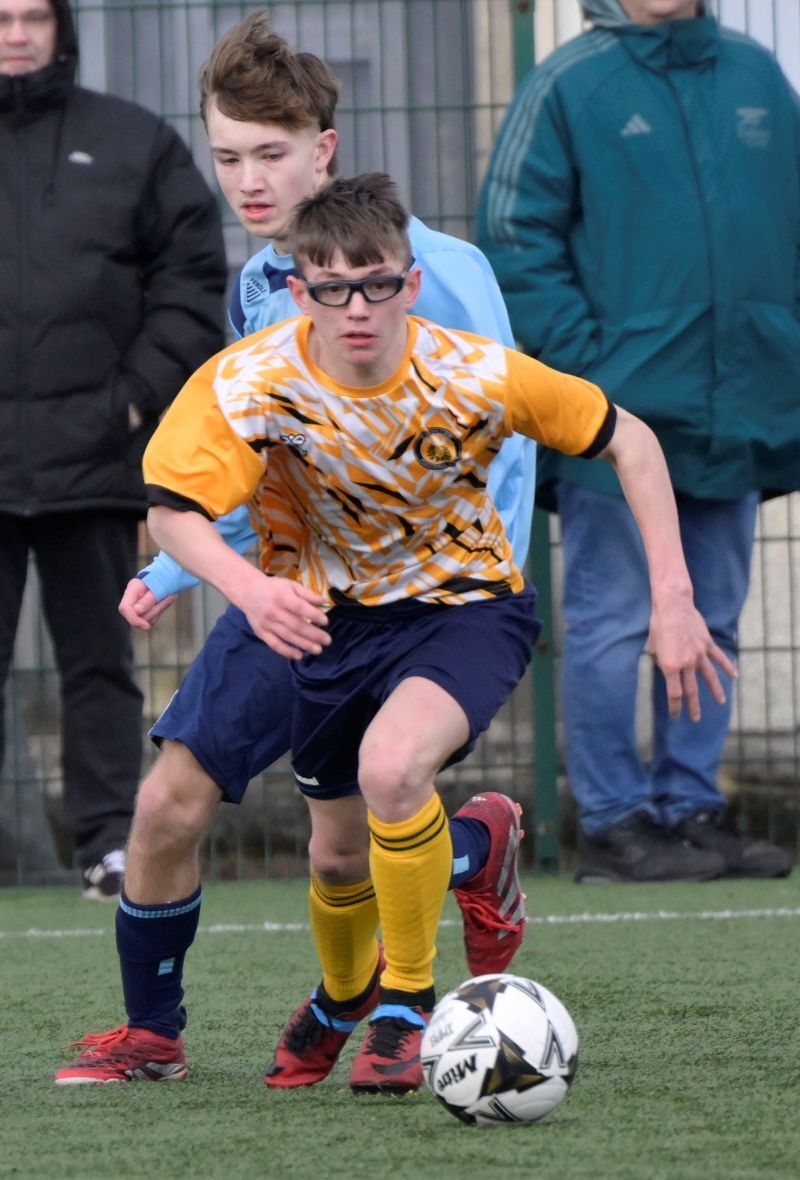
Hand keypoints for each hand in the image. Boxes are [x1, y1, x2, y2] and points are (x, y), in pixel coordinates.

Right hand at [118, 577, 176, 629]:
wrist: (164, 575)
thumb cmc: (160, 577)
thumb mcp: (157, 585)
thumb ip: (148, 598)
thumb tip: (138, 611)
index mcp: (131, 590)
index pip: (125, 608)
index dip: (134, 619)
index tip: (146, 626)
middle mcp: (132, 600)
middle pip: (136, 616)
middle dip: (154, 611)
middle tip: (171, 596)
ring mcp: (137, 608)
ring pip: (146, 619)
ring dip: (159, 610)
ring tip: (170, 596)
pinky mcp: (145, 612)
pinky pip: (152, 619)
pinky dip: (161, 611)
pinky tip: (168, 600)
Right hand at [240, 576, 329, 659]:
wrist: (248, 591)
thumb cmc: (273, 588)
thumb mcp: (291, 585)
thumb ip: (307, 594)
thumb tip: (324, 602)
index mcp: (282, 597)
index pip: (300, 608)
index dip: (314, 616)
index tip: (326, 622)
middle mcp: (274, 611)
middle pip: (296, 625)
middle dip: (314, 634)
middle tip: (327, 641)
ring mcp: (267, 624)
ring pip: (287, 637)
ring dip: (304, 645)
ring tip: (318, 650)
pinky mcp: (261, 633)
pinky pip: (275, 645)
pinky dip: (287, 652)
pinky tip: (299, 656)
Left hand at [647, 596, 737, 720]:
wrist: (673, 606)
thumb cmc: (658, 625)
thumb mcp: (652, 646)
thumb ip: (656, 660)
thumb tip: (658, 667)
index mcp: (670, 666)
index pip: (674, 693)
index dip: (675, 707)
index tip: (676, 716)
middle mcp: (686, 663)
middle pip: (691, 690)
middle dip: (693, 706)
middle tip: (696, 719)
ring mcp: (699, 654)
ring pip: (709, 677)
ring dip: (716, 691)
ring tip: (721, 703)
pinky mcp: (707, 644)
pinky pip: (719, 658)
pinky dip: (728, 667)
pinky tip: (735, 677)